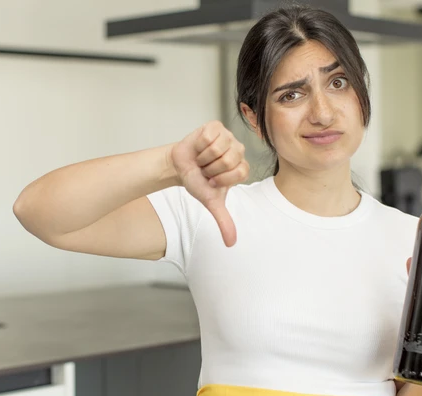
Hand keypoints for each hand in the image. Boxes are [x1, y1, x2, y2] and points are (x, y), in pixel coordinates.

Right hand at [171, 121, 249, 246]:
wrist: (180, 167)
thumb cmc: (198, 181)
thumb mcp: (211, 201)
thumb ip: (223, 220)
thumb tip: (231, 243)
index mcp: (242, 166)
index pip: (240, 172)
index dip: (222, 178)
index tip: (213, 181)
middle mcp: (238, 150)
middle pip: (230, 159)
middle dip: (212, 168)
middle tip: (206, 169)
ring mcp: (228, 136)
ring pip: (219, 147)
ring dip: (204, 157)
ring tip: (202, 159)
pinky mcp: (215, 126)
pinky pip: (209, 136)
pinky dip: (199, 145)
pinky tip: (198, 148)